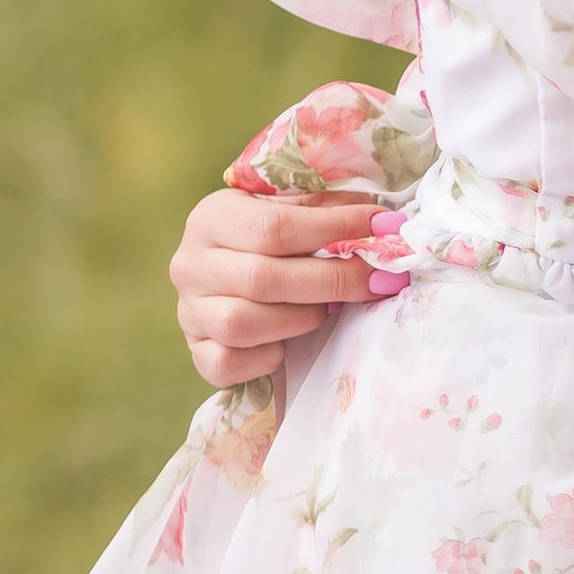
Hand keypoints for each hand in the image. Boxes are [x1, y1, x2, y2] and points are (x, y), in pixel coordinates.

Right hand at [171, 189, 385, 386]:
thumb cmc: (276, 238)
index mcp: (213, 217)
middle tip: (377, 280)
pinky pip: (229, 364)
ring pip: (242, 324)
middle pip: (262, 278)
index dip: (334, 230)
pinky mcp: (197, 353)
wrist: (234, 275)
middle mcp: (190, 264)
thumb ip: (329, 209)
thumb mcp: (293, 209)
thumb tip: (384, 226)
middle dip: (332, 281)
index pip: (274, 226)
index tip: (382, 230)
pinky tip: (288, 345)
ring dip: (299, 320)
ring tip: (325, 312)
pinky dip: (266, 358)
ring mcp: (189, 311)